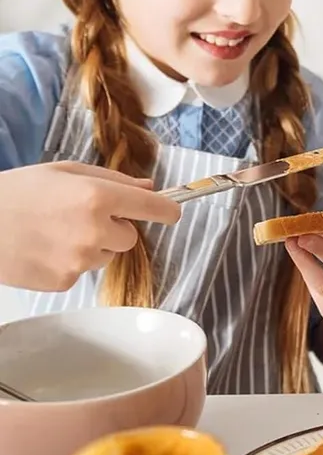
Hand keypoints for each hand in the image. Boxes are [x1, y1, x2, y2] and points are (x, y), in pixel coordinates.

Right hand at [0, 161, 180, 291]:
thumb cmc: (18, 192)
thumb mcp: (66, 172)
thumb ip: (114, 180)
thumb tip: (149, 188)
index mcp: (97, 197)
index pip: (153, 208)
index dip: (167, 210)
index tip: (172, 212)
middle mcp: (94, 230)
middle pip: (130, 237)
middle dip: (115, 227)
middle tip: (81, 216)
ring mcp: (79, 260)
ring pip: (107, 255)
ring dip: (93, 245)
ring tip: (56, 231)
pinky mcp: (64, 282)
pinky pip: (83, 271)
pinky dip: (71, 262)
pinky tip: (45, 248)